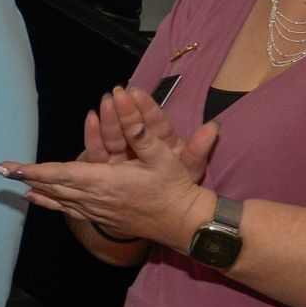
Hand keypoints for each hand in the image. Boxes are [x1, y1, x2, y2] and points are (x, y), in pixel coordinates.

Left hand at [0, 98, 212, 244]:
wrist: (184, 223)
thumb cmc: (175, 187)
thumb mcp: (163, 156)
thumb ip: (142, 133)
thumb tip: (128, 109)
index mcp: (107, 181)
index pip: (62, 173)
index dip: (36, 170)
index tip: (13, 167)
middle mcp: (96, 198)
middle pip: (53, 185)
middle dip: (26, 176)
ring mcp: (97, 210)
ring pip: (58, 197)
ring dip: (34, 187)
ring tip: (11, 180)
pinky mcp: (101, 217)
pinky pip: (67, 209)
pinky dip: (48, 202)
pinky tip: (35, 199)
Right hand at [85, 85, 218, 182]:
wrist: (156, 214)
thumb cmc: (177, 191)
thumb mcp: (189, 171)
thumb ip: (198, 152)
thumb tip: (214, 128)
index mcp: (165, 145)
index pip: (156, 124)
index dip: (148, 108)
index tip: (138, 93)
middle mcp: (143, 146)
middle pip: (133, 126)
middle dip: (125, 109)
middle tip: (118, 92)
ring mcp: (124, 155)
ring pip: (115, 135)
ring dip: (109, 118)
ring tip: (105, 102)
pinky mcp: (107, 166)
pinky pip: (100, 149)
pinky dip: (94, 134)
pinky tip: (91, 119)